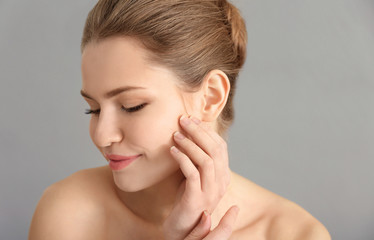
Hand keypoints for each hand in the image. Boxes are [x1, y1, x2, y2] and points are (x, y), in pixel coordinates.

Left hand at [162, 115, 232, 239]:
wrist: (182, 226)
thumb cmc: (187, 198)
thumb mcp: (195, 175)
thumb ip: (197, 158)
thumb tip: (190, 133)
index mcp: (223, 176)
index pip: (221, 147)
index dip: (207, 131)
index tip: (192, 119)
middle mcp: (221, 183)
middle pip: (215, 150)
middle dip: (199, 132)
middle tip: (183, 121)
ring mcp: (210, 192)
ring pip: (206, 160)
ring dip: (190, 144)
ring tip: (176, 135)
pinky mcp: (196, 198)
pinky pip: (192, 173)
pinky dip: (182, 159)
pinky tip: (172, 151)